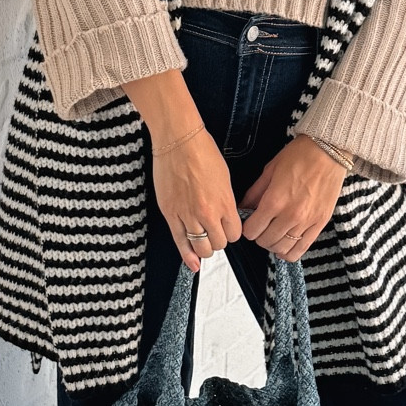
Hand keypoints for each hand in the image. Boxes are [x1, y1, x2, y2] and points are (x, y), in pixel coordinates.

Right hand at [122, 68, 240, 272]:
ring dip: (204, 248)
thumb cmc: (203, 153)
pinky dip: (187, 256)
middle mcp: (208, 214)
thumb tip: (225, 218)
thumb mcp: (225, 178)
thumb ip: (226, 202)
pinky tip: (192, 264)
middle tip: (214, 233)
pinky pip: (180, 242)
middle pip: (219, 244)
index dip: (232, 233)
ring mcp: (188, 216)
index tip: (227, 228)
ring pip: (201, 247)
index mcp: (225, 203)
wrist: (179, 141)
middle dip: (219, 240)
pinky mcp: (170, 214)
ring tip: (203, 241)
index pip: (235, 234)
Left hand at [240, 136, 346, 261]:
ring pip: (282, 248)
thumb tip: (242, 207)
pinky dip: (290, 251)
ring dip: (274, 244)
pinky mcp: (320, 223)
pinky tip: (286, 244)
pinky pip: (302, 249)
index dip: (247, 228)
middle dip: (259, 236)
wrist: (329, 150)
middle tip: (262, 226)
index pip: (251, 230)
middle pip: (265, 242)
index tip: (250, 222)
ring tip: (274, 234)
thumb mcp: (270, 170)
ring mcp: (306, 221)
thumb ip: (254, 193)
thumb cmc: (299, 155)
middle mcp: (289, 215)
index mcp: (274, 201)